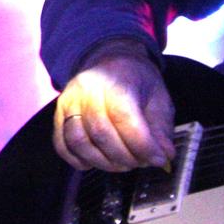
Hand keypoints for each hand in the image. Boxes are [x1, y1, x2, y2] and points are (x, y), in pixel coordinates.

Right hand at [52, 40, 174, 171]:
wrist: (108, 60)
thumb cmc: (136, 80)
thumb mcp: (159, 98)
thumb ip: (161, 127)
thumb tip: (164, 155)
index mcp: (115, 81)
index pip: (124, 118)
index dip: (143, 145)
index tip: (159, 159)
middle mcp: (86, 90)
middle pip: (101, 133)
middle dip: (126, 157)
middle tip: (142, 162)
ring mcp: (68, 102)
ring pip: (79, 141)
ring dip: (104, 162)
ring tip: (122, 163)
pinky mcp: (59, 114)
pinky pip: (61, 144)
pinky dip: (78, 160)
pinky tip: (97, 162)